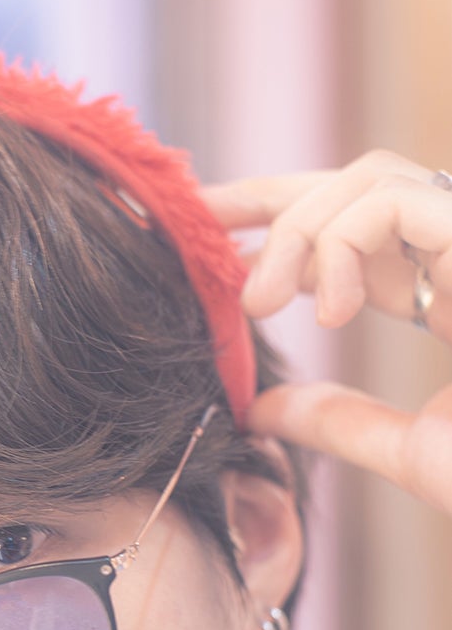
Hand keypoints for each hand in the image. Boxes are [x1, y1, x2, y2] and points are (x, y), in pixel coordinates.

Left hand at [203, 150, 451, 514]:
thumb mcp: (408, 452)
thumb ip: (338, 423)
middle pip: (354, 182)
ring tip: (269, 303)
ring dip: (302, 231)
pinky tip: (330, 308)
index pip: (351, 227)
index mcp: (447, 292)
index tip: (202, 225)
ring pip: (372, 177)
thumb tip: (259, 408)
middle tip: (214, 254)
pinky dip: (346, 243)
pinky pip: (399, 202)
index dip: (275, 214)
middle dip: (271, 204)